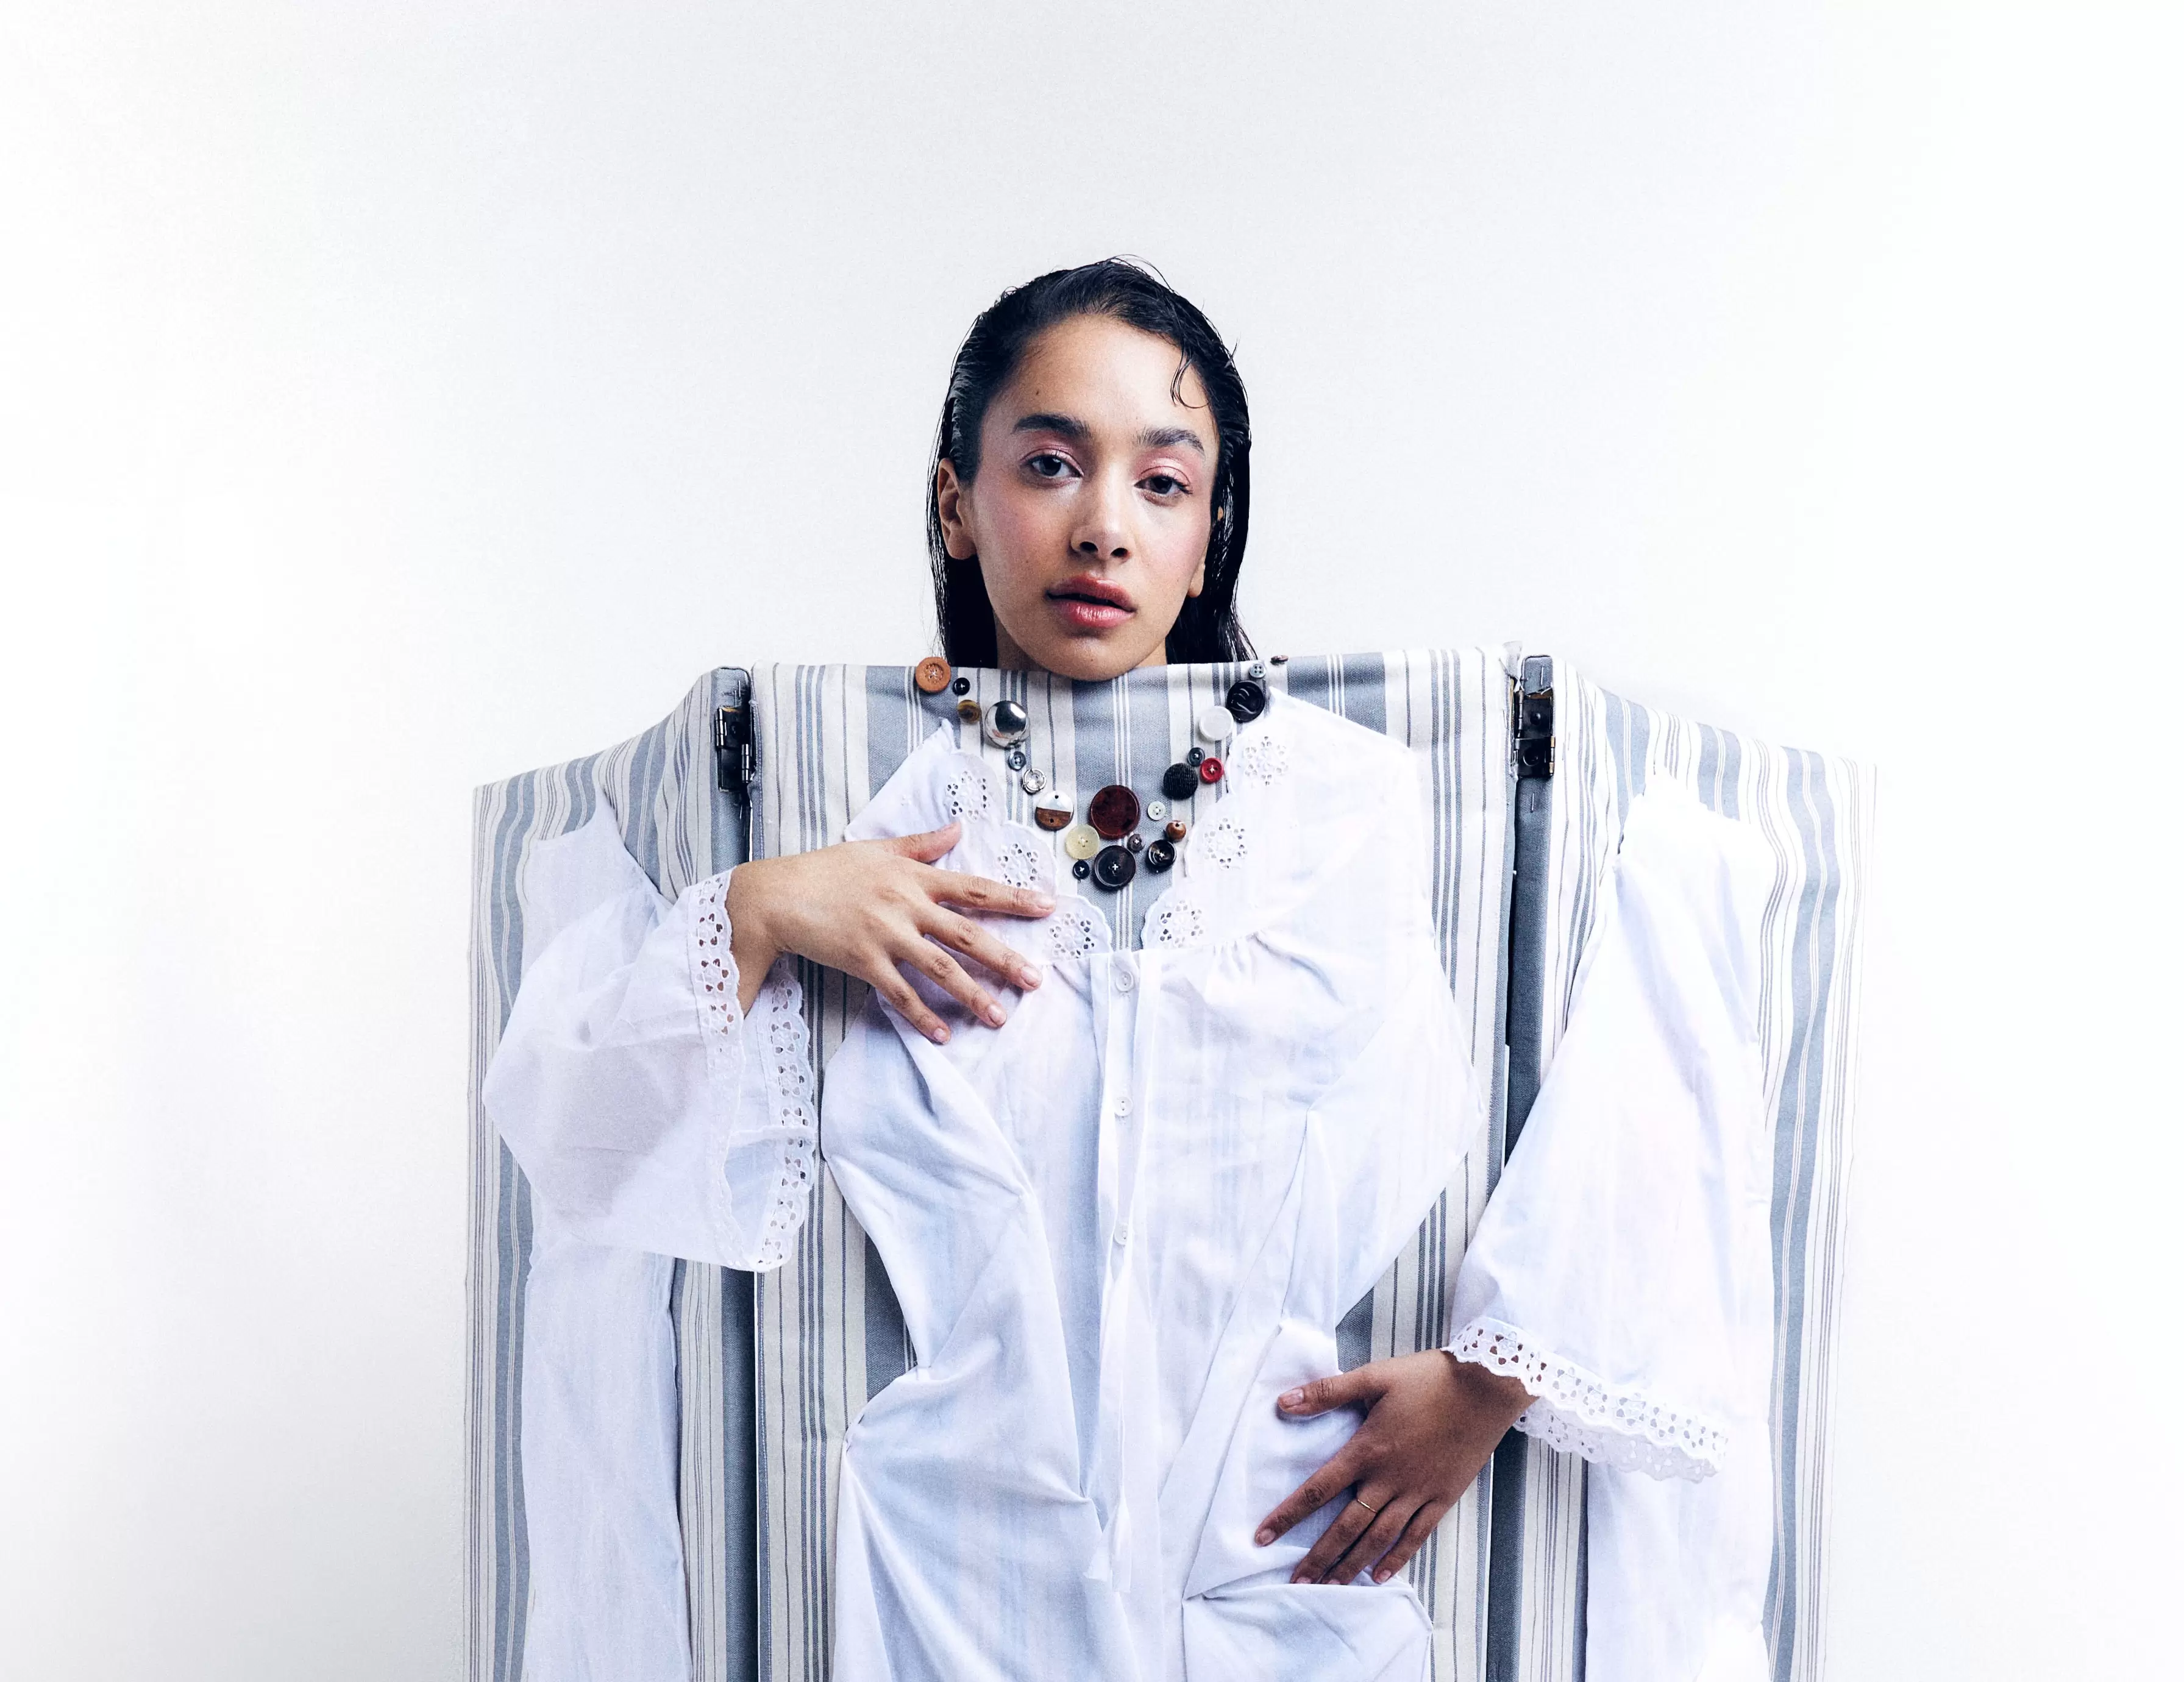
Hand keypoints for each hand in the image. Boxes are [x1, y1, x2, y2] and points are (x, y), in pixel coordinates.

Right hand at [725, 822, 1053, 1041]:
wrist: (778, 895)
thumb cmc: (827, 869)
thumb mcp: (878, 848)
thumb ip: (922, 844)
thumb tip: (958, 828)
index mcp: (915, 877)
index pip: (976, 888)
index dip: (1015, 898)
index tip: (1049, 907)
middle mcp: (907, 905)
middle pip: (968, 934)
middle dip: (1006, 958)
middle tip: (1035, 980)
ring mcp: (886, 935)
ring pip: (940, 969)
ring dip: (972, 995)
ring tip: (999, 1017)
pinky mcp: (864, 961)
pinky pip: (899, 993)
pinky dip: (921, 1015)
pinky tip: (942, 1035)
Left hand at [1255, 1351, 1532, 1585]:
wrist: (1486, 1386)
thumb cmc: (1428, 1378)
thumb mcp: (1374, 1377)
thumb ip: (1327, 1392)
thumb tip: (1283, 1402)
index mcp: (1367, 1449)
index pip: (1318, 1489)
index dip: (1288, 1515)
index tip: (1263, 1537)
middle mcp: (1389, 1479)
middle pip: (1346, 1527)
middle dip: (1319, 1557)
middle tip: (1296, 1583)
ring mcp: (1418, 1492)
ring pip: (1378, 1538)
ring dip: (1351, 1564)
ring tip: (1330, 1586)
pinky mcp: (1443, 1497)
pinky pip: (1416, 1536)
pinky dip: (1397, 1558)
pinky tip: (1379, 1575)